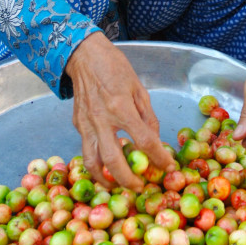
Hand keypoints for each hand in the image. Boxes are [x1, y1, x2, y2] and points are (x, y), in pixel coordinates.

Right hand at [65, 32, 176, 191]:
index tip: (168, 167)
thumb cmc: (115, 68)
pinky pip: (86, 150)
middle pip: (114, 160)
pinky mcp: (77, 125)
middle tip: (140, 188)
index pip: (144, 141)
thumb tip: (155, 142)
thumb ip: (148, 117)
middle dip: (128, 180)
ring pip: (92, 162)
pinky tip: (107, 166)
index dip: (158, 158)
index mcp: (121, 107)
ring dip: (106, 180)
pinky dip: (96, 163)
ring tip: (118, 186)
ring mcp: (86, 124)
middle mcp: (101, 119)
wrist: (84, 56)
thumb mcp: (139, 89)